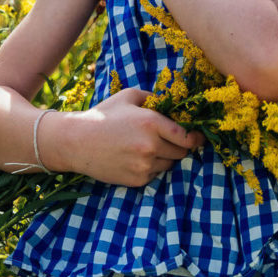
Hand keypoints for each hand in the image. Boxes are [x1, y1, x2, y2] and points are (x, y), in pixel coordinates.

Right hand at [60, 88, 204, 186]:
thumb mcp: (129, 96)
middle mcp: (151, 146)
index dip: (197, 137)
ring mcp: (144, 165)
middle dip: (180, 146)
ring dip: (166, 157)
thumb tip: (173, 101)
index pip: (187, 136)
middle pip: (182, 152)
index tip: (200, 137)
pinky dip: (153, 167)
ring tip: (149, 147)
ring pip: (170, 165)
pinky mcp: (137, 180)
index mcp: (152, 122)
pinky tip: (138, 157)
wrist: (77, 141)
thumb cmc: (104, 115)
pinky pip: (156, 175)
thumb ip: (153, 97)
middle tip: (171, 140)